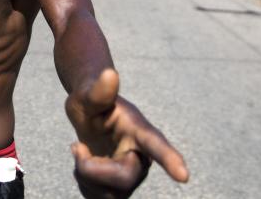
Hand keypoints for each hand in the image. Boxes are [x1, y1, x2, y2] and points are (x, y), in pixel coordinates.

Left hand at [66, 69, 188, 197]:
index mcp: (140, 130)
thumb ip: (99, 89)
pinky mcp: (120, 189)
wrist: (88, 113)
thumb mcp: (89, 93)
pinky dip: (84, 183)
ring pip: (109, 195)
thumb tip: (110, 73)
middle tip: (76, 147)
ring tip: (81, 152)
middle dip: (91, 168)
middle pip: (123, 179)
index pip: (157, 146)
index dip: (170, 160)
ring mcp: (133, 176)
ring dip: (85, 176)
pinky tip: (84, 163)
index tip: (184, 176)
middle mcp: (142, 156)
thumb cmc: (91, 100)